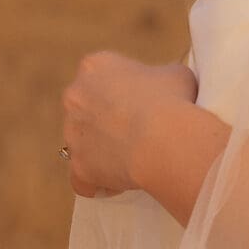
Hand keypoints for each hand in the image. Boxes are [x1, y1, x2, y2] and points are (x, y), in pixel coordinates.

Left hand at [60, 52, 197, 197]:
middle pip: (86, 107)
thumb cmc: (173, 99)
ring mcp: (72, 134)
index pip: (103, 75)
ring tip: (132, 159)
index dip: (125, 89)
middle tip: (137, 130)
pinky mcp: (78, 167)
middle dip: (106, 118)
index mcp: (96, 66)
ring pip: (82, 143)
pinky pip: (81, 178)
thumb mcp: (176, 74)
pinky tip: (116, 182)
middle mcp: (75, 96)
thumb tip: (163, 86)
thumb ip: (161, 77)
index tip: (145, 101)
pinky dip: (95, 182)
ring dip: (101, 150)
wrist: (162, 139)